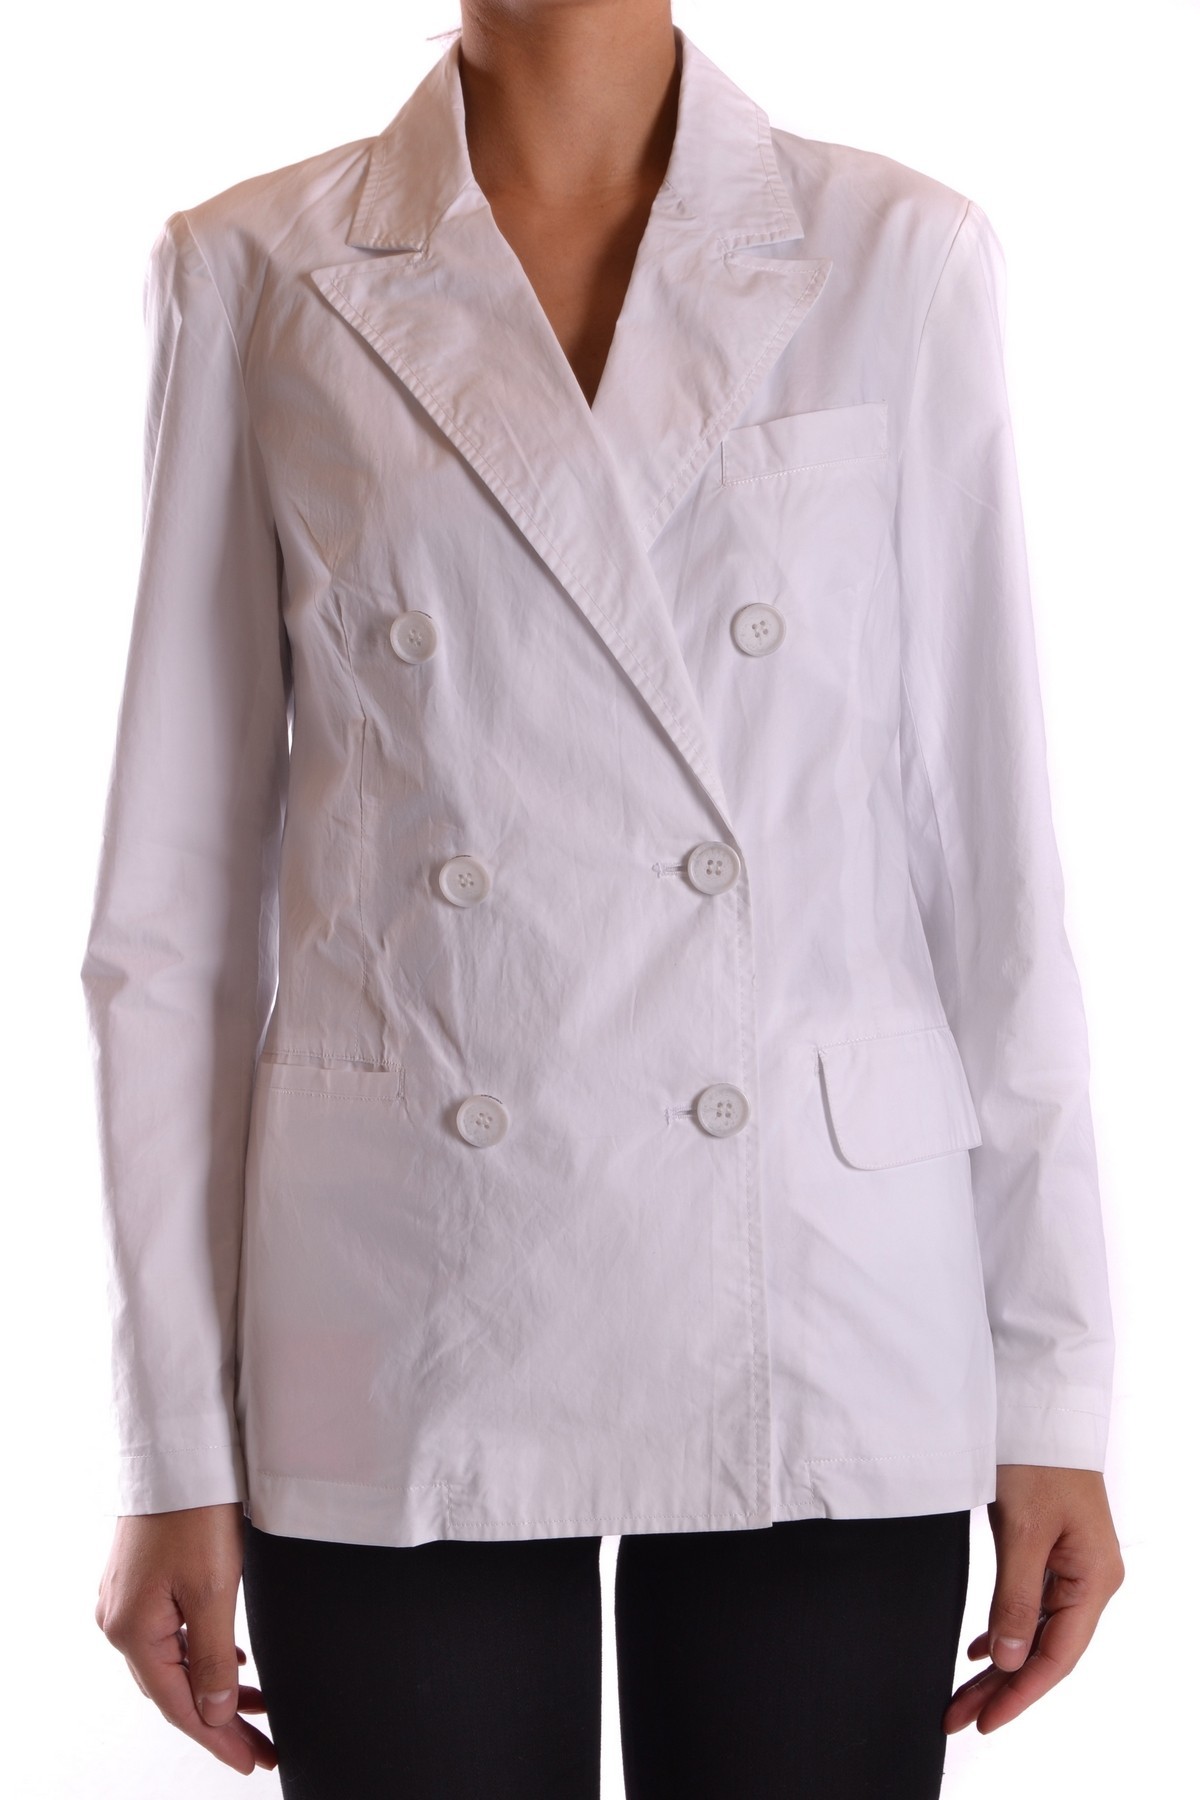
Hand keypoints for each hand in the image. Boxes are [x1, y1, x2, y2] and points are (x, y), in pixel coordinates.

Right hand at [95, 1500, 276, 1775]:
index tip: (251, 1761)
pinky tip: (229, 1657)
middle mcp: (120, 1619)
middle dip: (220, 1719)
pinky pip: (171, 1633)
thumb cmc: (193, 1509)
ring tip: (257, 1706)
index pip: (179, 1706)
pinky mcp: (141, 1578)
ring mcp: (126, 1598)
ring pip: (174, 1661)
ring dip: (213, 1685)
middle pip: (175, 1689)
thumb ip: (212, 1658)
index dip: (217, 1739)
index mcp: (131, 1630)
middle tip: (261, 1746)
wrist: (178, 1446)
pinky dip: (201, 1652)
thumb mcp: (212, 1590)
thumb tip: (213, 1712)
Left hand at [943, 1464, 1123, 1735]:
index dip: (1020, 1695)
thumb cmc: (1038, 1459)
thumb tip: (1010, 1661)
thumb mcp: (1023, 1531)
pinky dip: (1005, 1628)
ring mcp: (1073, 1566)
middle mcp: (1090, 1580)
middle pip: (1045, 1650)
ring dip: (1000, 1664)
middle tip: (958, 1717)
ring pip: (1034, 1631)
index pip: (1056, 1656)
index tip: (983, 1721)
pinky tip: (981, 1651)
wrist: (1040, 1407)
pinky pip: (1031, 1605)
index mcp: (1094, 1580)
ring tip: (963, 1695)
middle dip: (1002, 1689)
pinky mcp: (1053, 1551)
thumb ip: (1016, 1598)